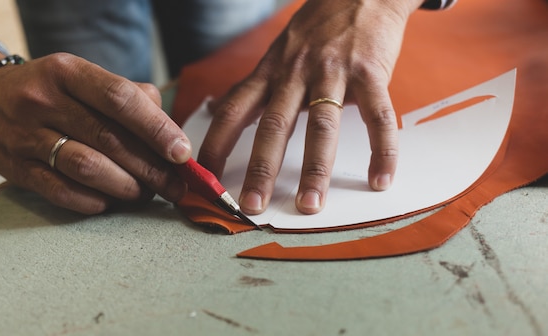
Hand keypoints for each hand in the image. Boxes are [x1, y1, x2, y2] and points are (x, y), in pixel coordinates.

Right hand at [0, 50, 191, 213]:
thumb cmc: (52, 92)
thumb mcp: (83, 78)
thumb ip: (128, 97)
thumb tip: (169, 133)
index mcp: (68, 72)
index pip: (120, 99)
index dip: (157, 128)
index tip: (182, 153)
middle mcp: (44, 100)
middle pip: (109, 138)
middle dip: (151, 168)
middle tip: (174, 186)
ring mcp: (25, 135)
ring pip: (87, 167)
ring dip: (126, 186)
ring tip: (145, 194)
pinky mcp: (14, 168)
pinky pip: (60, 191)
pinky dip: (92, 201)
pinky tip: (110, 201)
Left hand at [198, 0, 422, 214]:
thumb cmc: (316, 29)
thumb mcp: (277, 53)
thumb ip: (255, 86)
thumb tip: (220, 112)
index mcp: (270, 72)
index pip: (233, 111)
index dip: (216, 145)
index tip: (205, 178)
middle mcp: (295, 73)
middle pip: (273, 126)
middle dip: (260, 169)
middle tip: (251, 207)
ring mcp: (333, 72)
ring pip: (321, 127)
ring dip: (314, 170)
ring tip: (310, 205)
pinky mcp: (370, 72)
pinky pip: (378, 117)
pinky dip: (382, 151)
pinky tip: (379, 180)